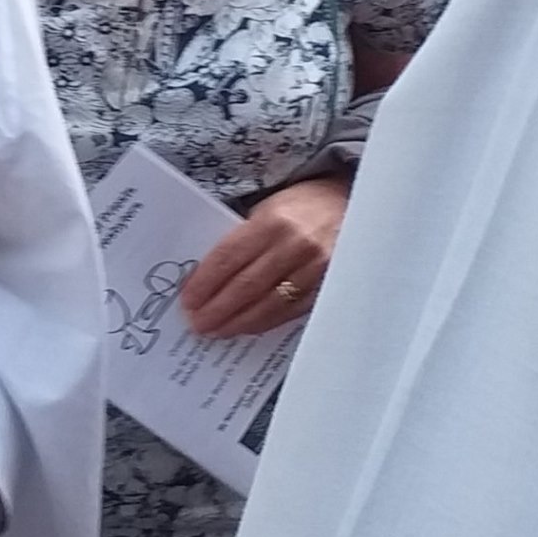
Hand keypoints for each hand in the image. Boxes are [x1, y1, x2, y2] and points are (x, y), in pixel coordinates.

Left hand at [180, 174, 350, 336]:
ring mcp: (316, 269)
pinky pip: (291, 311)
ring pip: (269, 303)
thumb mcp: (268, 209)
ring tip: (216, 331)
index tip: (187, 299)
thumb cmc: (301, 206)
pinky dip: (266, 321)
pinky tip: (247, 327)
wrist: (350, 205)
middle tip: (197, 323)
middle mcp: (296, 245)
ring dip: (238, 321)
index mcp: (273, 221)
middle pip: (247, 285)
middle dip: (217, 308)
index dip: (205, 282)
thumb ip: (243, 239)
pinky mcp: (329, 286)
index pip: (229, 257)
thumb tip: (207, 276)